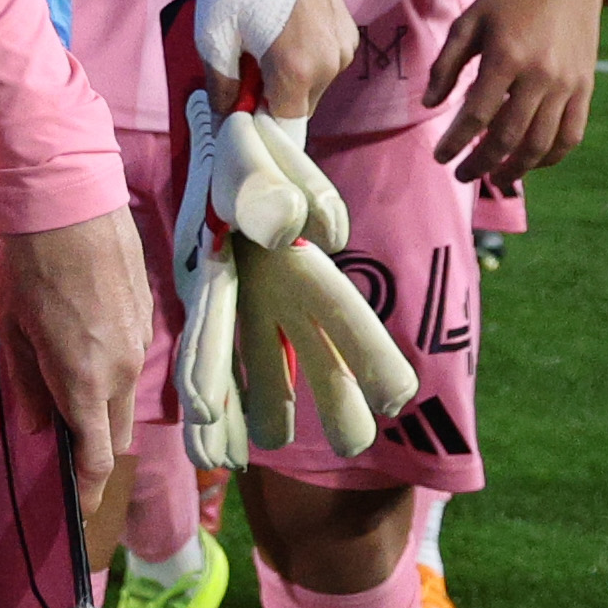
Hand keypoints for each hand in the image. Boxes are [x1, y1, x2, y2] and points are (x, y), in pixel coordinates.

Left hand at [0, 208, 150, 565]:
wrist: (67, 199)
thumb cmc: (26, 264)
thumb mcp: (11, 327)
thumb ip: (30, 383)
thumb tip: (42, 428)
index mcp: (84, 380)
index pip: (97, 457)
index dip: (87, 490)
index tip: (78, 511)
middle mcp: (121, 370)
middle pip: (115, 434)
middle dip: (93, 450)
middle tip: (62, 452)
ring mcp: (138, 344)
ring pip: (125, 400)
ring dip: (100, 410)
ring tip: (64, 398)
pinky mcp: (144, 318)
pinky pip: (128, 363)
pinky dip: (109, 374)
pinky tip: (80, 350)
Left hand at [171, 100, 412, 465]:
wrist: (228, 146)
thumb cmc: (252, 152)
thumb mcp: (260, 158)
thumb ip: (275, 189)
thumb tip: (293, 226)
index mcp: (307, 265)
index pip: (349, 315)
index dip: (374, 355)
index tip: (397, 396)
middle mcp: (289, 298)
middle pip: (323, 362)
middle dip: (337, 403)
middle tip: (352, 443)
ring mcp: (257, 310)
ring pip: (270, 378)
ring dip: (264, 419)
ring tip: (247, 461)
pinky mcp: (218, 310)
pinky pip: (215, 367)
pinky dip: (214, 405)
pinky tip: (210, 450)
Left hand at [223, 0, 357, 123]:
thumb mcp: (214, 35)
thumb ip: (222, 86)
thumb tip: (225, 120)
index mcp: (299, 71)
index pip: (285, 125)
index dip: (259, 122)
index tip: (239, 108)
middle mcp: (331, 64)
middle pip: (299, 106)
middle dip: (271, 98)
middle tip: (242, 67)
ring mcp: (344, 48)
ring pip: (313, 86)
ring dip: (287, 78)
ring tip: (260, 42)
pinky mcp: (349, 32)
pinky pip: (325, 63)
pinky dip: (303, 60)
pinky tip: (281, 31)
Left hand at [422, 0, 602, 186]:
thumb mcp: (469, 21)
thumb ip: (446, 64)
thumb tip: (430, 107)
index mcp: (505, 58)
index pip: (476, 115)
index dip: (455, 142)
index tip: (440, 157)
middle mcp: (540, 76)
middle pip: (508, 137)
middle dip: (481, 163)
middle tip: (461, 176)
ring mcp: (567, 85)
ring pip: (541, 144)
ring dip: (516, 168)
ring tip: (494, 176)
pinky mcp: (586, 88)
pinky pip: (570, 135)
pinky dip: (550, 156)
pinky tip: (530, 162)